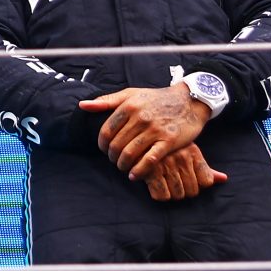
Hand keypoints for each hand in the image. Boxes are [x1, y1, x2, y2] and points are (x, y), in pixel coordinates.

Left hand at [80, 82, 212, 181]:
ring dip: (123, 165)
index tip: (104, 150)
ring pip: (131, 153)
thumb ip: (106, 101)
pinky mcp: (169, 141)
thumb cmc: (156, 98)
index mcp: (128, 106)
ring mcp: (155, 130)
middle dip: (112, 157)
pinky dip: (139, 171)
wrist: (189, 101)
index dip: (102, 144)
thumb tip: (82, 105)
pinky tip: (134, 176)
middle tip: (114, 161)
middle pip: (117, 144)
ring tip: (123, 168)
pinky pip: (150, 160)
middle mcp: (140, 117)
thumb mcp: (130, 94)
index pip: (106, 131)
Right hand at [141, 142, 226, 202]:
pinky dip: (158, 194)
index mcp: (192, 152)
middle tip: (174, 183)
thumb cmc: (167, 148)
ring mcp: (165, 164)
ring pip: (178, 195)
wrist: (138, 136)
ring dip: (171, 194)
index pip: (206, 181)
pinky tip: (154, 184)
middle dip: (184, 191)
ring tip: (164, 183)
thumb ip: (204, 168)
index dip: (198, 184)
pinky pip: (162, 196)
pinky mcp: (149, 170)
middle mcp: (181, 157)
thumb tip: (223, 179)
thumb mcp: (188, 152)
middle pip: (192, 191)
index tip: (187, 179)